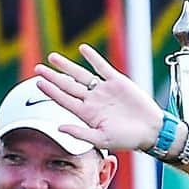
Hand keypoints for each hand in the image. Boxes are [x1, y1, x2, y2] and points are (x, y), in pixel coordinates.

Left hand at [34, 45, 162, 153]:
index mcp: (86, 114)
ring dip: (66, 66)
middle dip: (52, 76)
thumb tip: (59, 128)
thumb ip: (80, 133)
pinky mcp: (117, 82)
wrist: (150, 130)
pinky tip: (83, 49)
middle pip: (67, 85)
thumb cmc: (126, 139)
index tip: (38, 83)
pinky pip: (102, 67)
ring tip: (52, 57)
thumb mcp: (101, 139)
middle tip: (37, 68)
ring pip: (81, 75)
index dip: (50, 91)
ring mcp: (103, 90)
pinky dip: (93, 58)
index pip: (63, 100)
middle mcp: (91, 100)